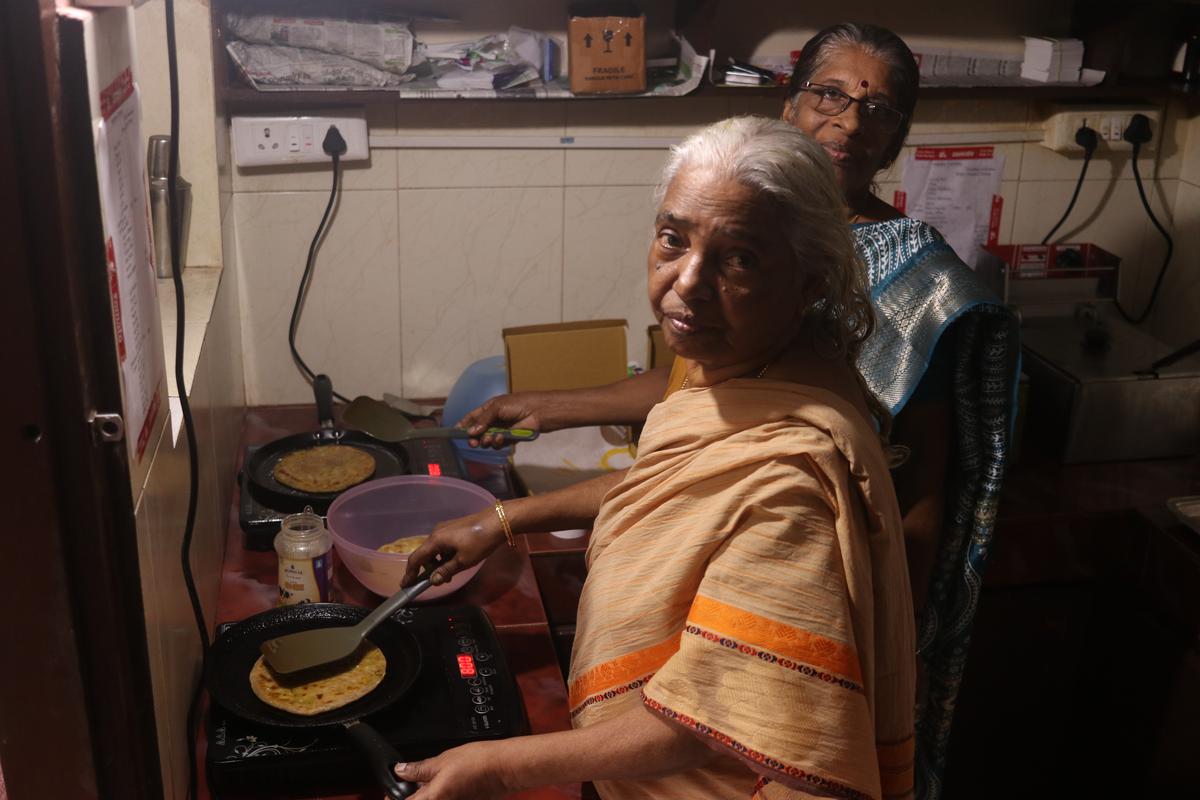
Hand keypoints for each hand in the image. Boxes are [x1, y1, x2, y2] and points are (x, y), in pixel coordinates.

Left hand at [394, 741, 515, 799]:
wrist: (505, 768)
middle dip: (411, 796)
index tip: (391, 791)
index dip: (393, 797)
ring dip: (426, 795)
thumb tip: (401, 770)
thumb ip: (418, 768)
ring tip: (428, 781)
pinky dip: (440, 795)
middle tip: (409, 783)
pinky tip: (444, 784)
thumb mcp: (442, 760)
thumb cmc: (479, 763)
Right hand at [401, 507, 505, 587]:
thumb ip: (446, 571)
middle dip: (429, 570)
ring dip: (439, 563)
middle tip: (440, 581)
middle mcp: (436, 532)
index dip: (410, 573)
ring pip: (436, 550)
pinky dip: (445, 555)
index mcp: (435, 540)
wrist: (498, 521)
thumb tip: (432, 581)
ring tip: (451, 573)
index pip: (416, 558)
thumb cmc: (480, 542)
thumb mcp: (463, 561)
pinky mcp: (454, 527)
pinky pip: (443, 544)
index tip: (405, 585)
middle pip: (426, 554)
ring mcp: (445, 528)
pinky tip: (457, 560)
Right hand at [457, 392, 555, 448]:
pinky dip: (497, 443)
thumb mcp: (497, 407)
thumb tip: (471, 432)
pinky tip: (500, 438)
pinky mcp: (509, 439)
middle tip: (472, 442)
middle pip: (477, 432)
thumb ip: (483, 420)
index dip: (463, 424)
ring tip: (488, 439)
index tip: (455, 431)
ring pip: (487, 440)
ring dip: (485, 441)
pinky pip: (498, 444)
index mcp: (489, 409)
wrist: (538, 412)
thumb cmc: (518, 404)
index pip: (472, 417)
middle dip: (473, 438)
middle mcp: (494, 420)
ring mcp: (501, 430)